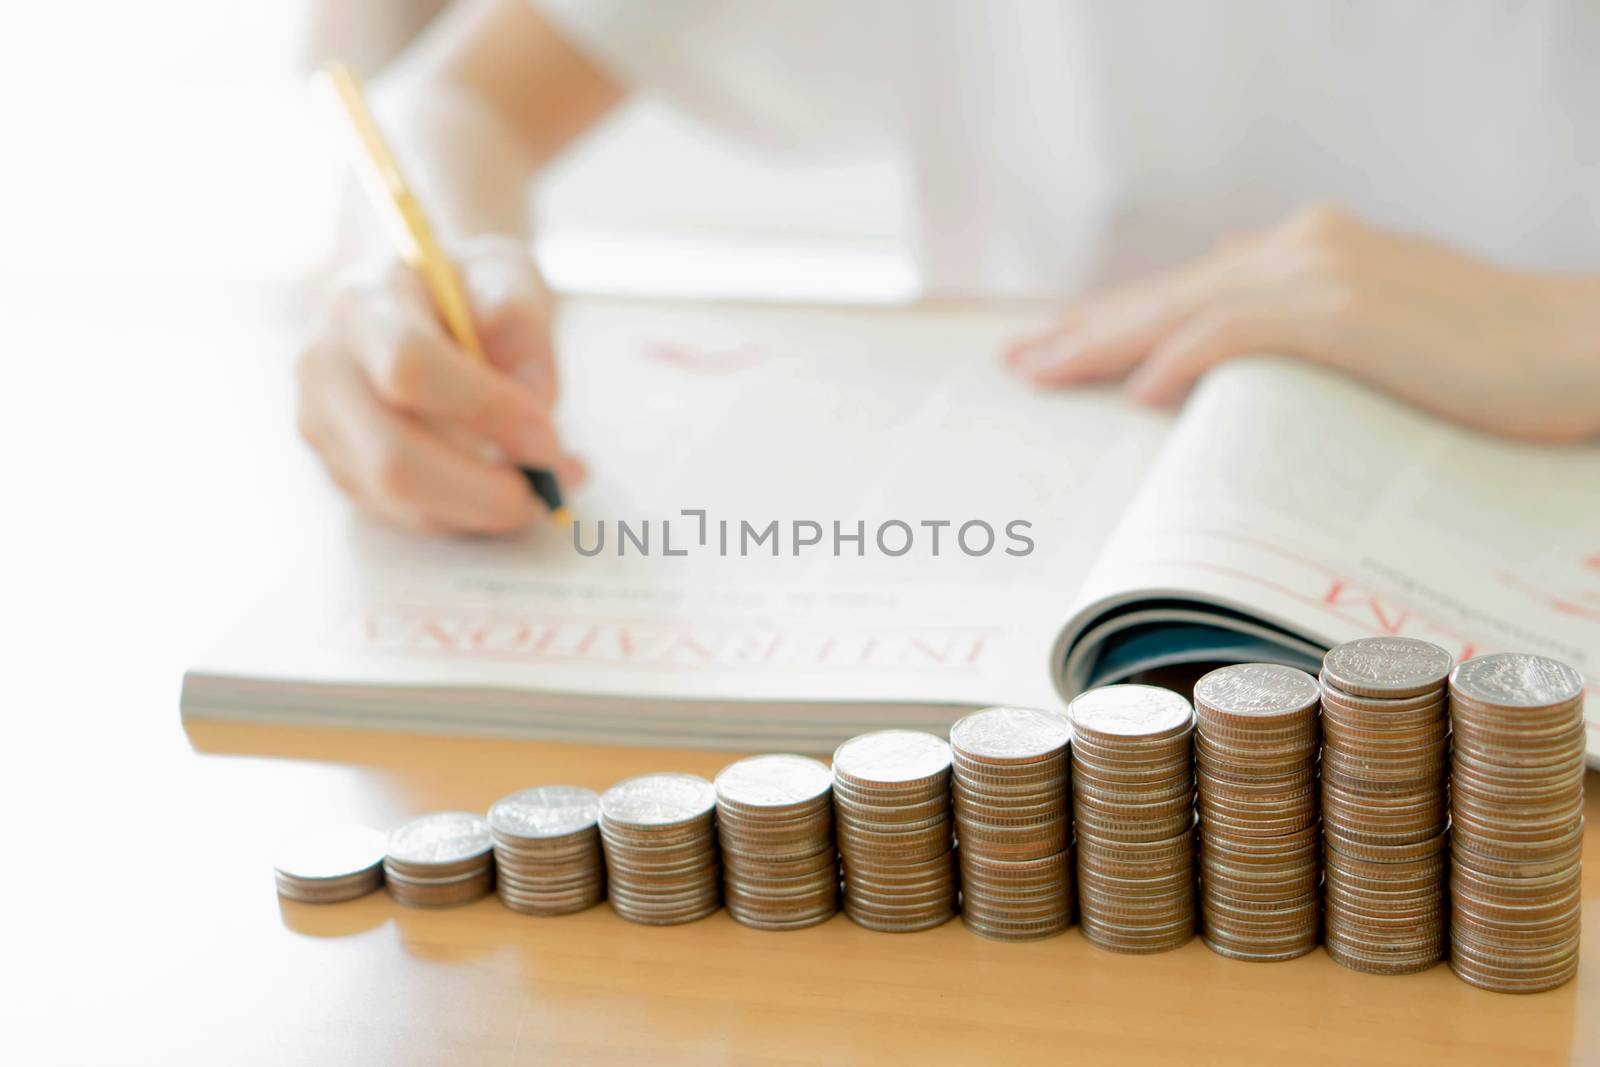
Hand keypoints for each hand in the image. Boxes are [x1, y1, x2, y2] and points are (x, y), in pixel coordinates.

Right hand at [295, 236, 584, 534]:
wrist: (402, 295)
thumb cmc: (459, 285)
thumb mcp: (503, 272)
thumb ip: (523, 322)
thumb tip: (536, 401)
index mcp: (363, 305)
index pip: (410, 367)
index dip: (485, 410)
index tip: (547, 435)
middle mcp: (325, 370)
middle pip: (394, 460)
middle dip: (484, 489)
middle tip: (548, 485)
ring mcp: (323, 426)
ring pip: (399, 501)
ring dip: (481, 510)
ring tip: (541, 486)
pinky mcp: (340, 468)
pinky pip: (406, 515)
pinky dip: (468, 515)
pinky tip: (507, 487)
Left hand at [1006, 205, 1599, 442]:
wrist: (1580, 349)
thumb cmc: (1484, 356)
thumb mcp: (1377, 329)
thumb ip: (1298, 324)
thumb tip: (1219, 318)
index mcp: (1308, 253)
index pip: (1188, 292)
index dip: (1116, 320)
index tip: (1055, 346)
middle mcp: (1304, 250)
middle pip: (1168, 295)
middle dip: (1086, 330)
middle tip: (1018, 362)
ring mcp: (1325, 274)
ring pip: (1186, 308)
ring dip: (1108, 343)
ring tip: (1045, 373)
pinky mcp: (1350, 311)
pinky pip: (1244, 334)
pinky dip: (1188, 358)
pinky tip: (1141, 391)